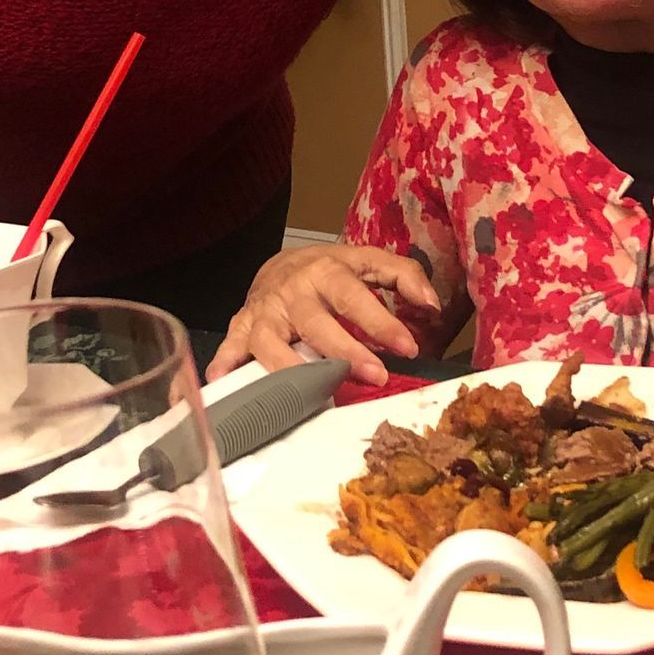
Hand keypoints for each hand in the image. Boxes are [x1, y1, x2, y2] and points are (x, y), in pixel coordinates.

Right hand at [209, 243, 441, 387]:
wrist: (278, 264)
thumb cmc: (331, 271)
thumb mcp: (369, 262)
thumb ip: (404, 276)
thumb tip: (432, 305)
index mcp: (327, 271)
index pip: (356, 297)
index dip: (382, 322)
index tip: (408, 347)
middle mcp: (293, 291)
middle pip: (316, 323)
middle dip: (344, 351)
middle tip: (375, 375)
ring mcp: (264, 312)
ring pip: (270, 340)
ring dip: (287, 368)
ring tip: (308, 392)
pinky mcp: (242, 327)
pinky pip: (230, 346)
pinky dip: (224, 363)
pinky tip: (221, 382)